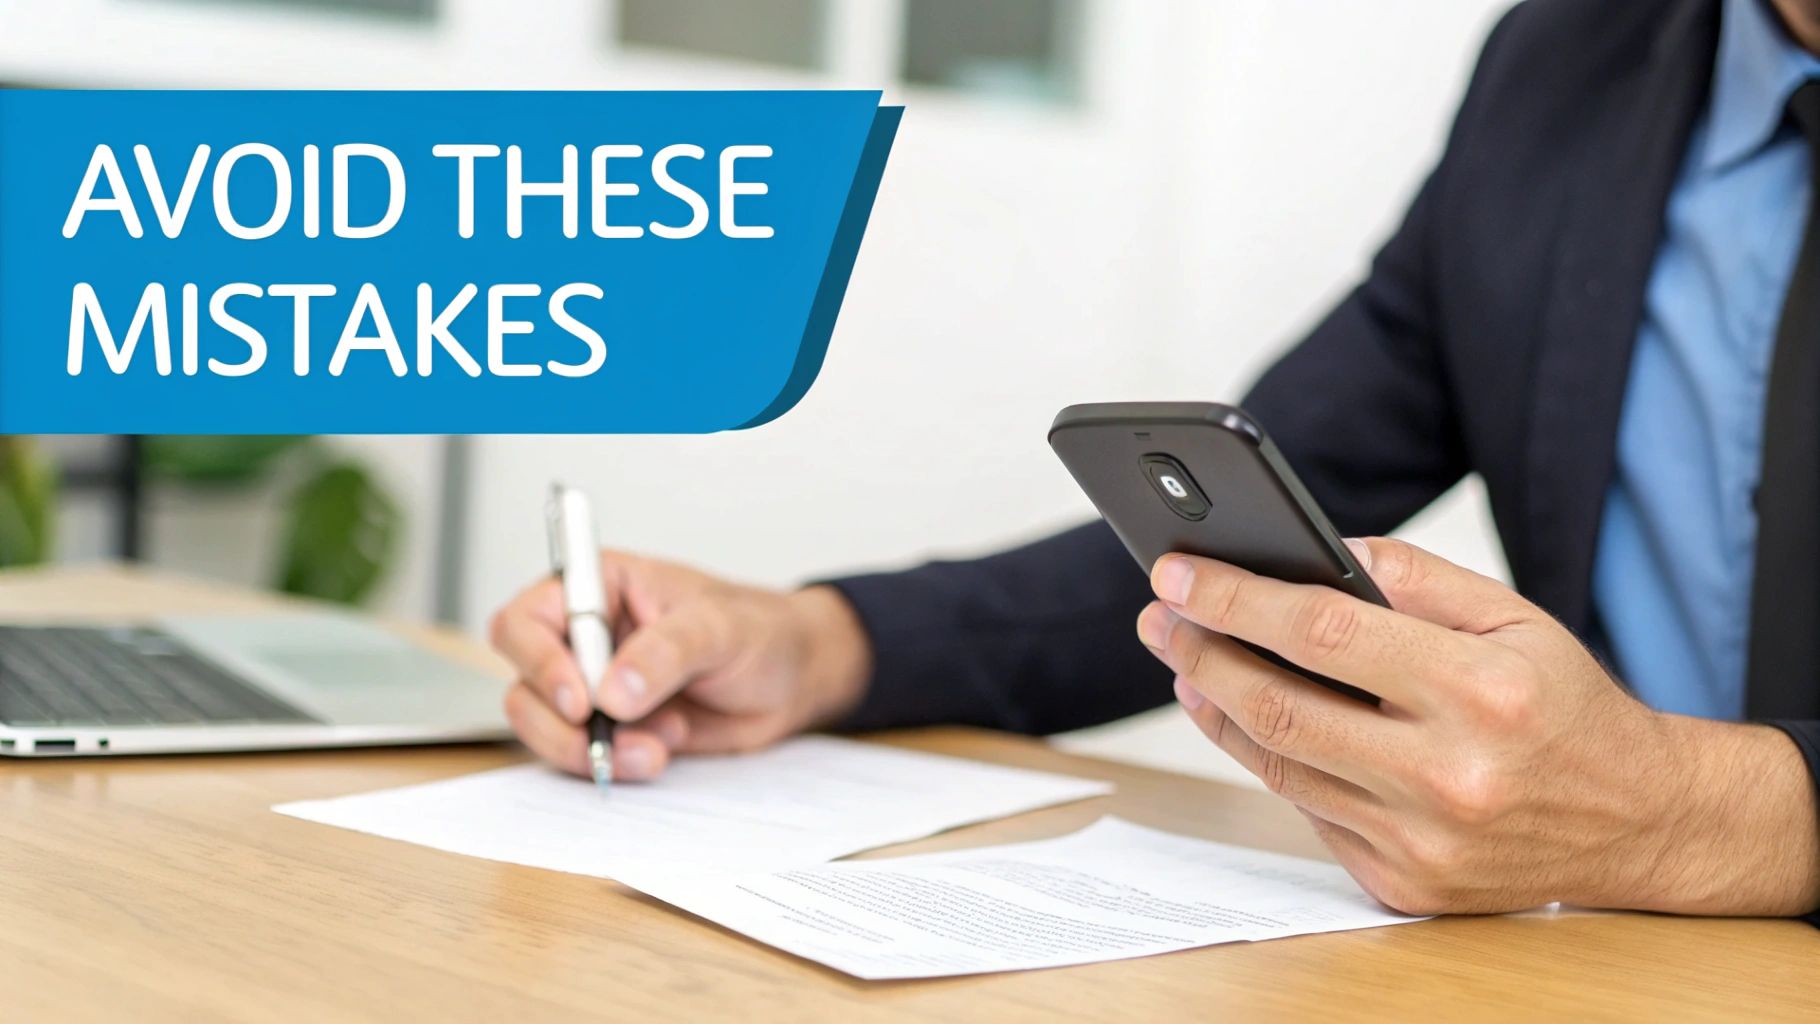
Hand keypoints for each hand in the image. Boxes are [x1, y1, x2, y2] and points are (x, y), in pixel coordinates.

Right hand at [489, 551, 872, 780]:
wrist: (793, 680)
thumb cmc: (758, 631)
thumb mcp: (718, 628)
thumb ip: (665, 652)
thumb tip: (612, 692)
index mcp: (598, 589)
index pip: (526, 620)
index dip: (539, 662)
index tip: (581, 700)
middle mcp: (583, 639)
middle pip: (524, 686)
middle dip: (559, 724)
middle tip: (607, 739)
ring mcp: (594, 689)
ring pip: (545, 730)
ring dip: (589, 751)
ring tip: (655, 751)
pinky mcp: (612, 730)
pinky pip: (582, 757)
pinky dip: (614, 766)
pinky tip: (661, 754)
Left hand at [1137, 537, 1819, 916]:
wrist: (1637, 824)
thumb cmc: (1566, 707)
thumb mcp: (1514, 617)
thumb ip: (1415, 578)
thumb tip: (1319, 551)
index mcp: (1480, 692)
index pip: (1321, 633)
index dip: (1235, 599)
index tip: (1176, 571)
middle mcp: (1448, 776)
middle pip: (1280, 708)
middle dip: (1201, 653)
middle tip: (1159, 617)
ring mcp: (1421, 841)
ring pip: (1281, 765)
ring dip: (1217, 708)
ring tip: (1186, 661)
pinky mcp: (1403, 884)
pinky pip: (1308, 811)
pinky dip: (1267, 760)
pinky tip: (1240, 718)